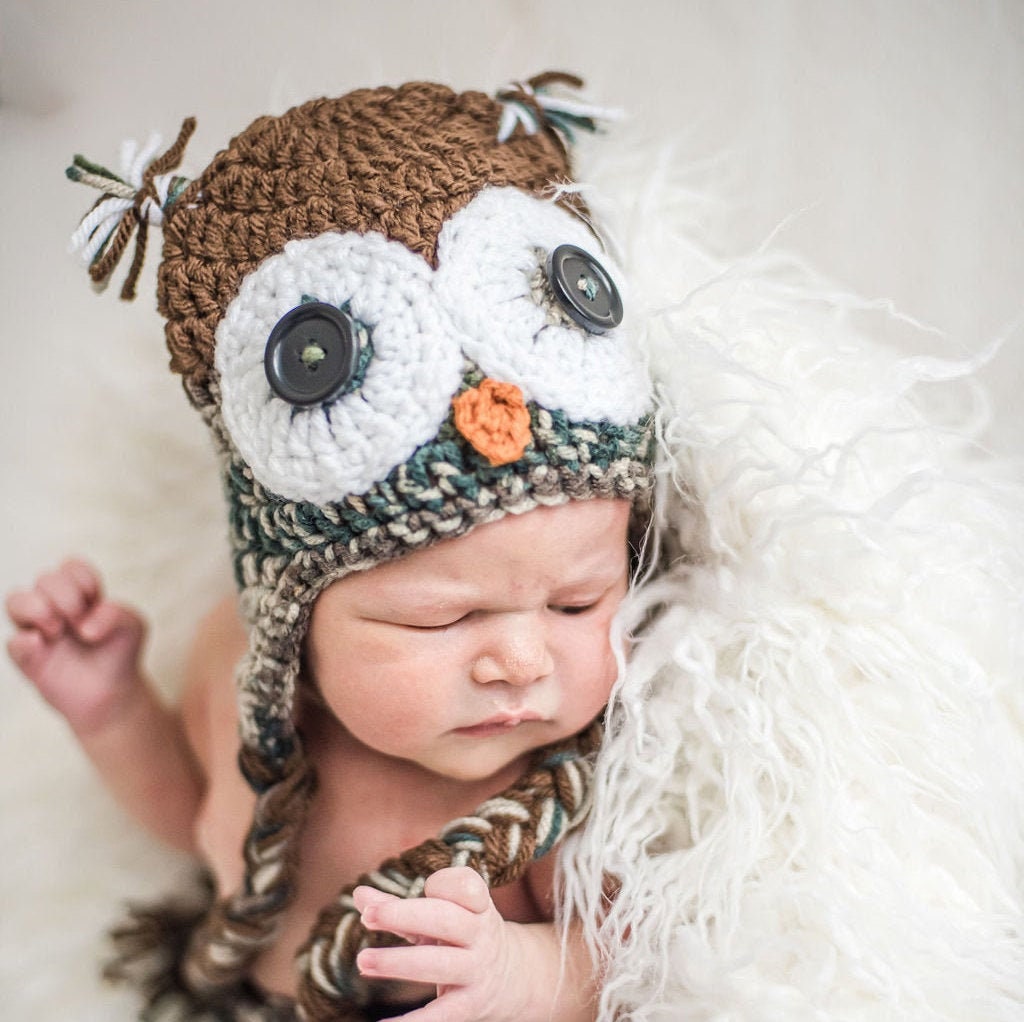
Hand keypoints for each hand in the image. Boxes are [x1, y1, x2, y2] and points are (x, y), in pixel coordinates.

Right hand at [6, 558, 145, 734]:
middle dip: (65, 594)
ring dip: (36, 607)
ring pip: (15, 601)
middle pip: (45, 579)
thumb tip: (84, 626)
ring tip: (57, 628)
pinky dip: (24, 641)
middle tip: (79, 618)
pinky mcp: (30, 660)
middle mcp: (54, 608)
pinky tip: (43, 643)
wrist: (114, 693)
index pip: (70, 566)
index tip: (96, 600)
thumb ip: (116, 614)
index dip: (82, 579)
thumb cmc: (120, 652)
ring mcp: (38, 632)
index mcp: (79, 595)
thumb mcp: (133, 627)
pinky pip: (13, 643)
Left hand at [354, 867, 528, 1021]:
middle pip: (445, 919)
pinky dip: (413, 1021)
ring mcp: (477, 970)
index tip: (423, 885)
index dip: (443, 883)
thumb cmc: (462, 937)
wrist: (513, 978)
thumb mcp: (440, 915)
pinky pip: (441, 1013)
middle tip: (368, 916)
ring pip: (439, 963)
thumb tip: (359, 894)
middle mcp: (480, 934)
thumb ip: (398, 905)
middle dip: (404, 915)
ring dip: (398, 962)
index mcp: (476, 905)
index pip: (464, 885)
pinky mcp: (471, 1004)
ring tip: (363, 961)